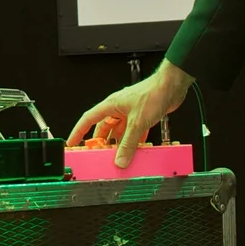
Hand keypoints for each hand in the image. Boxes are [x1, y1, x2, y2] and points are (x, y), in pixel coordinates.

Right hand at [67, 60, 193, 168]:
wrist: (172, 86)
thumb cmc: (153, 93)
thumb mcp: (137, 123)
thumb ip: (128, 143)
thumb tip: (120, 159)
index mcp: (111, 105)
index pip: (88, 119)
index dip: (78, 131)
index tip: (72, 142)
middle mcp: (118, 109)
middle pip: (104, 129)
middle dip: (102, 142)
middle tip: (99, 155)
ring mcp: (130, 112)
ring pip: (120, 132)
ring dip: (120, 143)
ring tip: (119, 156)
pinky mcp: (141, 116)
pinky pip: (133, 132)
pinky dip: (134, 141)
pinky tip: (137, 149)